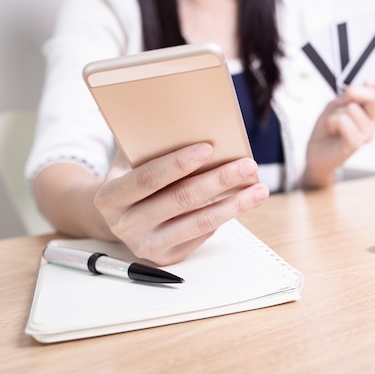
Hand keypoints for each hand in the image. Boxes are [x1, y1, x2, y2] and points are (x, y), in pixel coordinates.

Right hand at [93, 143, 268, 264]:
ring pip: (199, 222)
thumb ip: (147, 146)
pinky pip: (202, 234)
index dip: (179, 163)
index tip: (209, 147)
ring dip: (234, 204)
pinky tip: (243, 200)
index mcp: (110, 198)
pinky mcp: (168, 257)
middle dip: (219, 181)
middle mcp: (126, 225)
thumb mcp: (127, 162)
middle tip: (247, 166)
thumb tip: (187, 122)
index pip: (148, 178)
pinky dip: (226, 214)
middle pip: (181, 200)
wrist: (113, 219)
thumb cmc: (129, 180)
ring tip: (259, 188)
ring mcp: (147, 246)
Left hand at [302, 80, 374, 187]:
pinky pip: (343, 121)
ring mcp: (367, 133)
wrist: (317, 151)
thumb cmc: (328, 127)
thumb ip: (349, 96)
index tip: (368, 82)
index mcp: (370, 110)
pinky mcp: (356, 143)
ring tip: (333, 124)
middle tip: (339, 102)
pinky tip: (332, 131)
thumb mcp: (336, 104)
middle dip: (352, 92)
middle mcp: (373, 121)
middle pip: (372, 96)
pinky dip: (331, 122)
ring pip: (351, 108)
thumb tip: (354, 94)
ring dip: (335, 113)